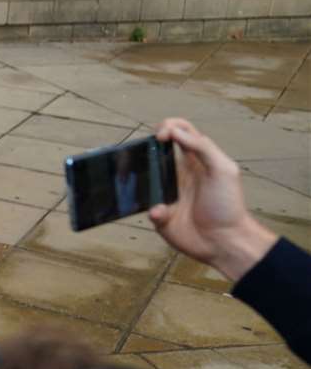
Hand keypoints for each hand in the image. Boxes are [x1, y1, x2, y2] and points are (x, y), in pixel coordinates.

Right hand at [150, 118, 276, 280]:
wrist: (225, 241)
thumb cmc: (228, 205)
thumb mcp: (223, 170)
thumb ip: (203, 147)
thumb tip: (175, 130)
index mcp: (195, 160)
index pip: (179, 132)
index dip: (167, 126)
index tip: (160, 136)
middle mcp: (178, 173)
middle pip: (155, 151)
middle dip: (144, 149)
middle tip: (142, 155)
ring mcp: (167, 193)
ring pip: (143, 178)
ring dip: (140, 179)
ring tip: (147, 185)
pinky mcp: (160, 213)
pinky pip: (147, 206)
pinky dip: (153, 209)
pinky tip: (163, 212)